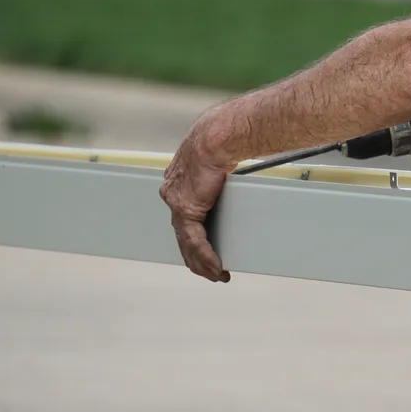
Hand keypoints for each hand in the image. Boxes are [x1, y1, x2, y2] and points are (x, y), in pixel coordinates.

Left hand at [159, 109, 237, 282]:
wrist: (219, 136)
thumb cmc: (222, 139)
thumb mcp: (220, 159)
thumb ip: (221, 172)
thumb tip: (236, 171)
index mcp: (180, 182)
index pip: (183, 217)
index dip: (193, 236)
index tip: (206, 249)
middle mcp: (174, 193)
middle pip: (182, 236)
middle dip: (197, 257)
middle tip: (212, 270)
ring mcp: (177, 203)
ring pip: (187, 244)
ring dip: (203, 263)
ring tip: (217, 275)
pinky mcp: (187, 210)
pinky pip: (195, 242)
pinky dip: (207, 257)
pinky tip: (216, 267)